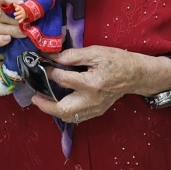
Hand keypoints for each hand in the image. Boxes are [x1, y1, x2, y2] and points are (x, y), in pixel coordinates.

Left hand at [29, 45, 155, 122]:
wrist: (135, 75)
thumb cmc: (116, 61)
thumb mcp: (95, 52)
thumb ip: (72, 56)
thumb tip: (52, 57)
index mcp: (92, 83)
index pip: (63, 80)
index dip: (50, 71)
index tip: (42, 64)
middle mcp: (92, 100)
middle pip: (63, 109)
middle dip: (45, 105)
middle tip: (34, 96)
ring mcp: (95, 108)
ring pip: (69, 116)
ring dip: (53, 110)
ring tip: (42, 100)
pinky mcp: (96, 112)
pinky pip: (76, 117)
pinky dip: (64, 112)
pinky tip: (57, 103)